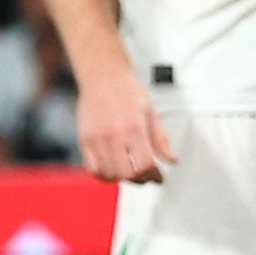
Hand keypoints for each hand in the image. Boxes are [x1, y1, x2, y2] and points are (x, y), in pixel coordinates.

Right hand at [71, 60, 173, 184]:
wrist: (102, 75)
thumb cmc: (126, 89)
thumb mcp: (151, 112)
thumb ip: (161, 139)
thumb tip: (171, 160)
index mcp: (133, 127)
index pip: (145, 164)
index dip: (154, 175)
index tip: (158, 176)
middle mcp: (114, 135)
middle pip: (127, 173)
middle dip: (139, 179)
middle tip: (145, 176)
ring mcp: (97, 138)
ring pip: (109, 174)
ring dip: (121, 178)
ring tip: (129, 171)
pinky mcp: (84, 139)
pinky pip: (91, 168)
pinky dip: (103, 174)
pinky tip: (111, 168)